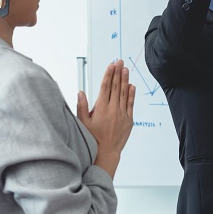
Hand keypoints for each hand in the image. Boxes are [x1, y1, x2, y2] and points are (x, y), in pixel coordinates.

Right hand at [77, 60, 134, 177]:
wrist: (107, 152)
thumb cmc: (93, 138)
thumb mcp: (83, 123)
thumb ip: (82, 107)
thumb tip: (81, 92)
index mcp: (101, 108)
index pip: (105, 87)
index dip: (108, 74)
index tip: (110, 65)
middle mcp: (113, 109)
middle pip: (115, 87)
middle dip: (117, 72)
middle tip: (119, 61)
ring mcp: (122, 114)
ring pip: (124, 93)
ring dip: (125, 80)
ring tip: (126, 69)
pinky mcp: (129, 120)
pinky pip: (131, 104)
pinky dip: (131, 94)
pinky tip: (131, 85)